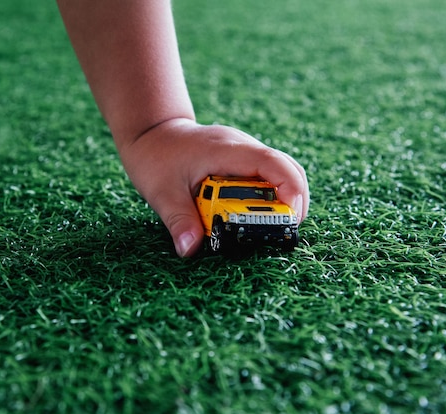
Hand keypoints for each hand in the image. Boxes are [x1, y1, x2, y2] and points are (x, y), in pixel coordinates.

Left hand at [117, 118, 309, 256]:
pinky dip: (270, 199)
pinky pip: (269, 178)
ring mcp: (246, 154)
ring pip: (283, 173)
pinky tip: (254, 217)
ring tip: (269, 228)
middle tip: (281, 232)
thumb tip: (189, 249)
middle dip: (293, 202)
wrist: (152, 132)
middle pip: (289, 169)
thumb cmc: (156, 157)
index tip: (289, 219)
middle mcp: (243, 148)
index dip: (289, 190)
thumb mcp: (161, 192)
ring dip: (282, 201)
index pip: (271, 163)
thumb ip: (178, 220)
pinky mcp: (244, 162)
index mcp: (226, 151)